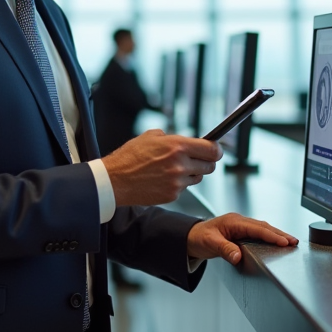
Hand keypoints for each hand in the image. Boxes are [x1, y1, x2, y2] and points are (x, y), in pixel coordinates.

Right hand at [102, 129, 221, 205]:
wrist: (115, 180)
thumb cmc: (129, 158)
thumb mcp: (150, 136)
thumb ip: (172, 137)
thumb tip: (184, 141)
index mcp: (177, 146)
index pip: (212, 149)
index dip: (216, 150)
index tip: (215, 150)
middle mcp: (180, 165)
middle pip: (210, 166)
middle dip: (205, 162)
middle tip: (197, 159)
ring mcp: (177, 182)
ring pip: (197, 178)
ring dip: (192, 173)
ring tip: (173, 169)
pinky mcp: (172, 195)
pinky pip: (184, 188)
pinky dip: (178, 183)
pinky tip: (163, 179)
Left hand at [187, 213, 299, 264]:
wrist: (190, 237)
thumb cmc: (199, 238)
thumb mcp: (210, 244)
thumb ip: (225, 250)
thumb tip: (238, 256)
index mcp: (233, 222)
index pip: (257, 229)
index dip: (272, 235)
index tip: (284, 242)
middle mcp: (239, 221)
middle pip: (264, 227)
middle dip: (280, 234)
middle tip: (294, 242)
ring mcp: (240, 226)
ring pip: (263, 228)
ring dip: (276, 234)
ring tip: (290, 241)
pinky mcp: (241, 231)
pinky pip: (258, 232)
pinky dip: (269, 236)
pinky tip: (276, 241)